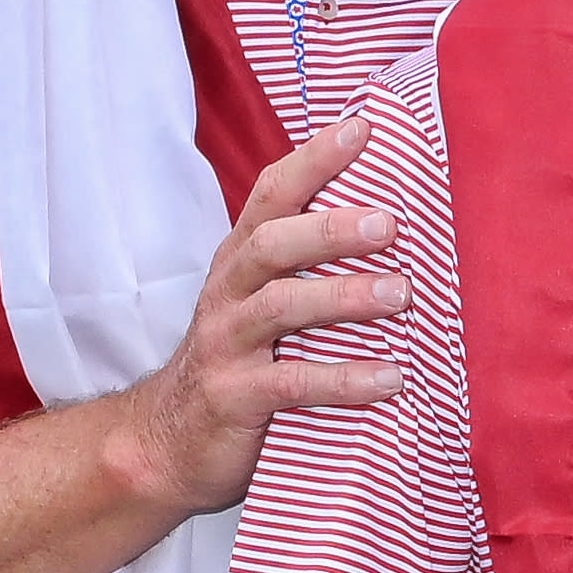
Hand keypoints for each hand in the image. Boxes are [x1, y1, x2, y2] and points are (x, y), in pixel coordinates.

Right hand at [115, 114, 413, 513]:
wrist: (169, 442)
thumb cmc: (242, 360)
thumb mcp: (269, 305)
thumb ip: (314, 268)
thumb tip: (400, 222)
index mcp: (243, 261)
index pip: (272, 195)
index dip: (313, 160)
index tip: (362, 129)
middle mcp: (230, 293)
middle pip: (274, 246)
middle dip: (331, 230)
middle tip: (391, 224)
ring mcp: (227, 344)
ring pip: (280, 307)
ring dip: (344, 298)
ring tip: (402, 296)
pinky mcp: (234, 396)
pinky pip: (291, 383)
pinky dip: (344, 379)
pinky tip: (391, 377)